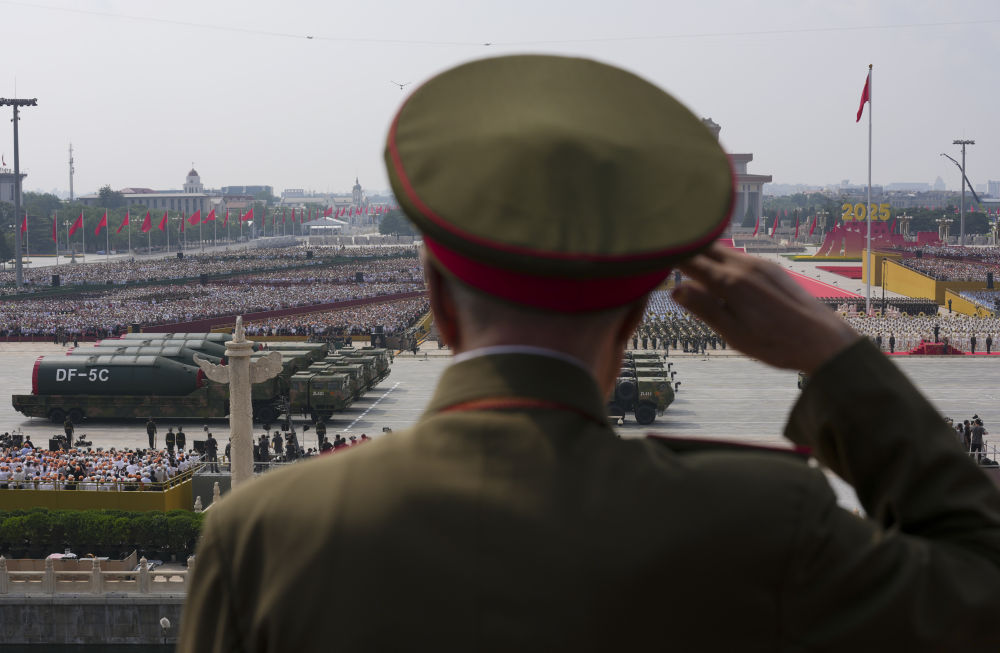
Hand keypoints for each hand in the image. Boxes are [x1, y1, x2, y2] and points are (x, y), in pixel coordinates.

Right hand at [672, 243, 858, 373]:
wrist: (824, 341)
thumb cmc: (776, 344)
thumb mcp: (733, 334)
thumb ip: (703, 309)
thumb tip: (674, 289)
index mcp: (730, 282)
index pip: (689, 259)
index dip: (667, 254)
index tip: (649, 251)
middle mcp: (744, 266)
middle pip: (704, 247)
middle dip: (684, 248)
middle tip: (662, 251)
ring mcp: (760, 264)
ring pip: (722, 250)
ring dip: (703, 254)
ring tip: (685, 261)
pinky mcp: (772, 268)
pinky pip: (738, 257)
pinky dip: (721, 260)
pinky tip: (717, 274)